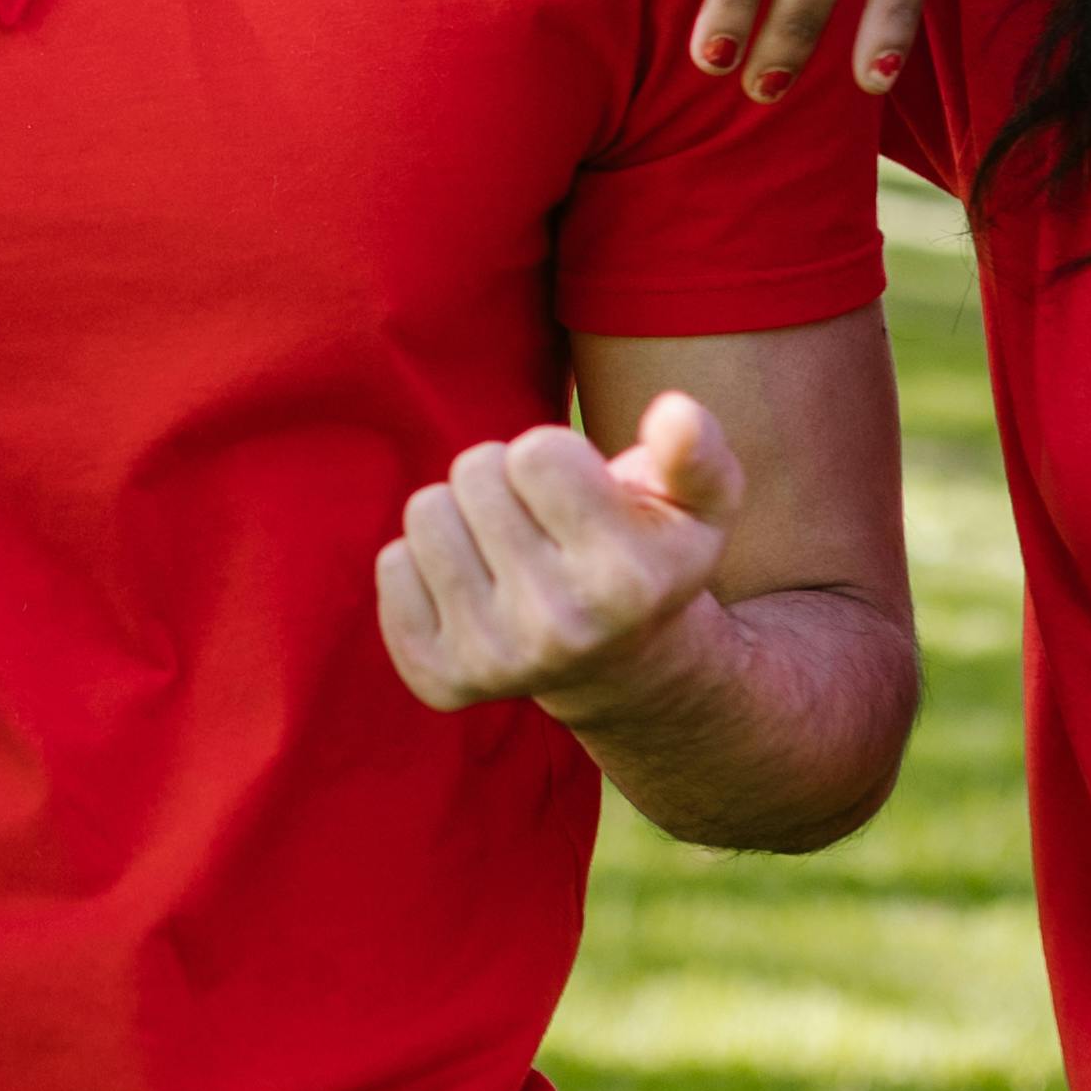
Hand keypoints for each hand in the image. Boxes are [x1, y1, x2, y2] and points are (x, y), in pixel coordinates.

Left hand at [375, 391, 740, 718]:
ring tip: (506, 550)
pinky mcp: (438, 678)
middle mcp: (560, 628)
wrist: (618, 666)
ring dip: (462, 516)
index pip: (535, 452)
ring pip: (426, 512)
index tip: (580, 493)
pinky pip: (392, 566)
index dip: (555, 457)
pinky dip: (424, 563)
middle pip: (474, 472)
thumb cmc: (651, 556)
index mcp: (627, 580)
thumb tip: (674, 411)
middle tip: (541, 523)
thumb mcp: (698, 506)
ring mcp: (494, 660)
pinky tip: (475, 589)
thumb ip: (697, 451)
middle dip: (504, 480)